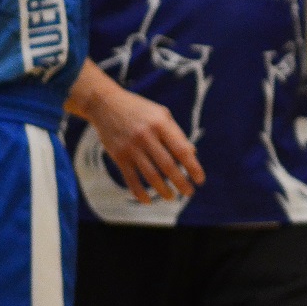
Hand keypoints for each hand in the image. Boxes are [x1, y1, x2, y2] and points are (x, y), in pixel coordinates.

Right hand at [85, 87, 204, 204]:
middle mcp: (147, 136)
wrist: (106, 104)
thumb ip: (177, 134)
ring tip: (171, 197)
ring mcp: (131, 147)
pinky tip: (148, 200)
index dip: (193, 167)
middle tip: (189, 193)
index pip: (181, 150)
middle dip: (180, 182)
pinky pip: (131, 178)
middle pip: (167, 165)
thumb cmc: (140, 110)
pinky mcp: (118, 156)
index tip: (200, 180)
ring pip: (150, 174)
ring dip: (162, 189)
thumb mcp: (162, 114)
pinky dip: (139, 192)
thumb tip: (192, 154)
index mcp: (161, 124)